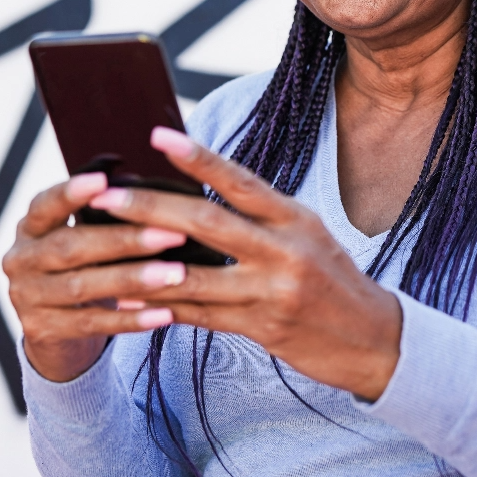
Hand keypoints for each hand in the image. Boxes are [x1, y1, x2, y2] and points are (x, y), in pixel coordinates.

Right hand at [2, 172, 192, 381]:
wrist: (55, 328)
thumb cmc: (82, 264)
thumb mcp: (83, 232)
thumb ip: (101, 205)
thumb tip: (126, 166)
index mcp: (30, 226)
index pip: (45, 205)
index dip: (72, 193)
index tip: (103, 180)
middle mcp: (20, 259)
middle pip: (71, 247)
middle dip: (125, 240)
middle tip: (173, 234)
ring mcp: (26, 298)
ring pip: (83, 286)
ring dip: (134, 279)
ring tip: (177, 274)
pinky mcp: (41, 331)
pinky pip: (92, 324)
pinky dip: (131, 319)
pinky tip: (165, 313)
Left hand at [87, 126, 402, 400]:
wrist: (376, 340)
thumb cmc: (332, 280)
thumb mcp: (307, 236)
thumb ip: (261, 217)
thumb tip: (199, 195)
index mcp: (296, 218)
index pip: (241, 181)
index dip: (198, 158)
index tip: (157, 136)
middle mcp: (286, 251)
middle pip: (208, 223)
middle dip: (150, 207)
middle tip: (104, 196)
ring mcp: (274, 292)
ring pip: (196, 276)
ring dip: (143, 264)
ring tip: (101, 249)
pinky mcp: (264, 328)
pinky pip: (202, 315)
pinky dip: (163, 306)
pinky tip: (129, 300)